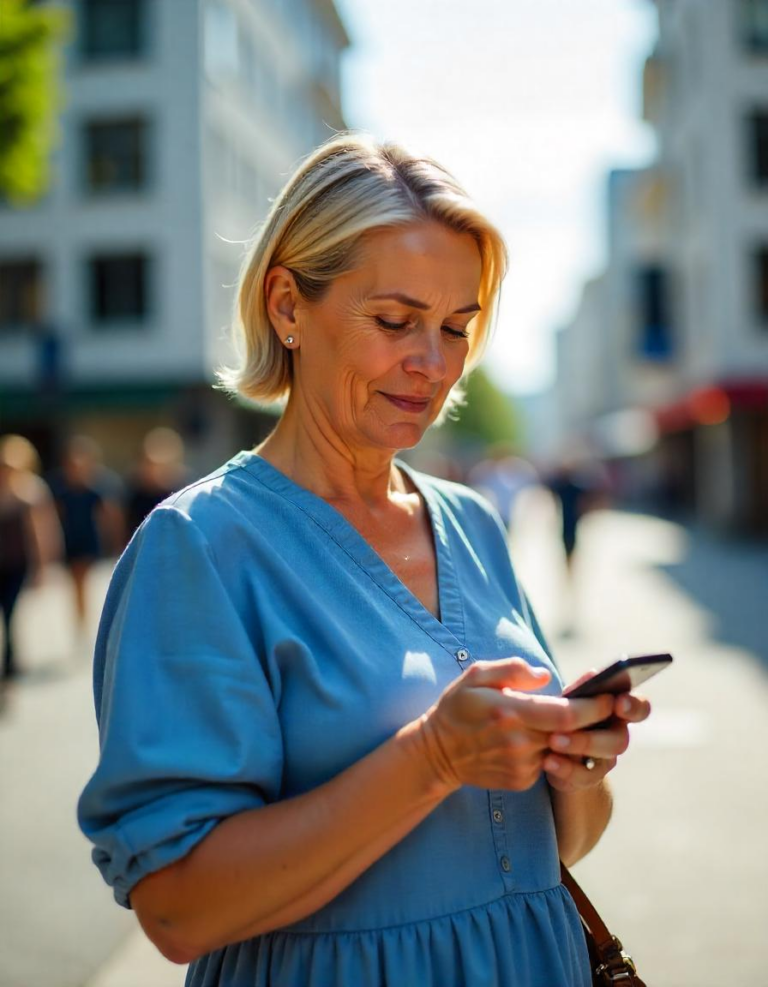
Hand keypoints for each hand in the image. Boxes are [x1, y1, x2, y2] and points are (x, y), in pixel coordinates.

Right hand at [418, 659, 613, 793]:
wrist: (437, 752)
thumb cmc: (458, 707)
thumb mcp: (476, 675)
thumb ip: (512, 669)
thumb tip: (545, 675)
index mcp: (510, 713)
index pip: (567, 714)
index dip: (594, 707)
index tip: (610, 696)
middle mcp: (519, 743)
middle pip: (573, 734)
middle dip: (594, 721)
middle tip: (609, 706)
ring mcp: (521, 766)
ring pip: (563, 749)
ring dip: (574, 735)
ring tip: (580, 719)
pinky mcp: (521, 780)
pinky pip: (549, 763)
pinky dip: (553, 749)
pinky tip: (546, 737)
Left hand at [544, 691, 651, 791]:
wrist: (553, 752)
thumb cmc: (563, 716)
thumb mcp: (568, 701)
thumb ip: (582, 690)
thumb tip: (593, 674)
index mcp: (616, 711)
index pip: (639, 708)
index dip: (634, 706)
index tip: (618, 702)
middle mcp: (616, 736)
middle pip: (620, 740)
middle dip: (594, 734)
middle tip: (566, 726)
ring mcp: (605, 759)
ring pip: (605, 759)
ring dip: (577, 747)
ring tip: (553, 741)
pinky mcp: (589, 778)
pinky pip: (584, 777)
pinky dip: (565, 769)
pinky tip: (548, 761)